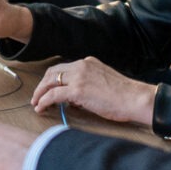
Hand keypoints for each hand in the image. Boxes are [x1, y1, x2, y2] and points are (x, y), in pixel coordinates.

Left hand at [32, 57, 155, 127]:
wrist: (134, 98)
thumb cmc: (124, 95)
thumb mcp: (103, 82)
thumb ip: (88, 85)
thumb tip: (74, 100)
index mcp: (88, 62)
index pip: (63, 68)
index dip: (53, 79)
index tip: (48, 88)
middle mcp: (81, 65)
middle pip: (53, 72)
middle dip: (42, 85)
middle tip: (37, 96)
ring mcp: (78, 77)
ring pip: (50, 81)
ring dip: (40, 93)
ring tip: (36, 103)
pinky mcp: (77, 90)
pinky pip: (53, 94)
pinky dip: (44, 101)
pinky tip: (41, 108)